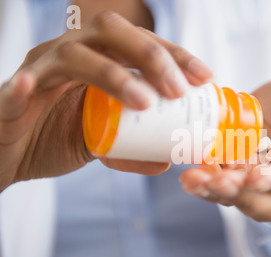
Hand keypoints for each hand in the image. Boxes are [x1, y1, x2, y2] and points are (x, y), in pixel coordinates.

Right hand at [0, 12, 212, 191]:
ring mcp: (40, 71)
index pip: (139, 43)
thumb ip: (133, 150)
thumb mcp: (103, 145)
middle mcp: (70, 55)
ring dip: (111, 74)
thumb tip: (167, 161)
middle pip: (110, 33)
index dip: (174, 55)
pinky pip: (17, 88)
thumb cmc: (56, 138)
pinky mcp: (10, 98)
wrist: (10, 155)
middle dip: (151, 56)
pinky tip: (34, 88)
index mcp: (96, 59)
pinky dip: (25, 88)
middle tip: (178, 89)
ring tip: (143, 102)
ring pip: (73, 56)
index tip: (205, 77)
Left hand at [179, 78, 270, 221]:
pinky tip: (187, 169)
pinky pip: (213, 183)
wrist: (270, 107)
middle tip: (216, 180)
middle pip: (259, 201)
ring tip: (192, 179)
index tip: (255, 176)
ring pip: (232, 198)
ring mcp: (249, 181)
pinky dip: (200, 179)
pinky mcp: (227, 174)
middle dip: (237, 193)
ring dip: (212, 191)